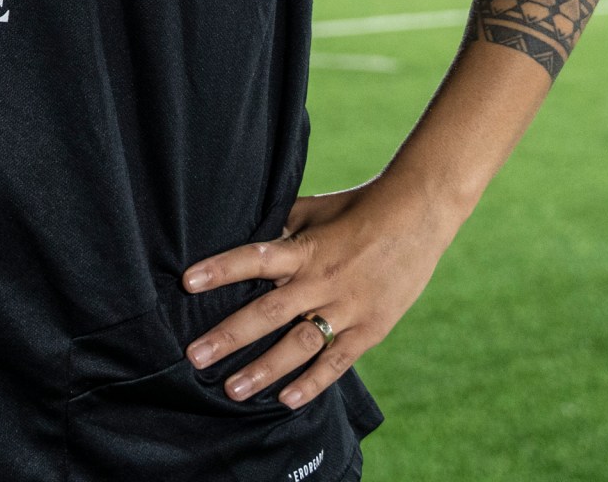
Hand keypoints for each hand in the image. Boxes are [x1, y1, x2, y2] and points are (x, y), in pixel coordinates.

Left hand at [180, 173, 463, 409]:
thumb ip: (281, 227)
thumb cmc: (359, 208)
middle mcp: (322, 280)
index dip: (221, 269)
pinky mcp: (371, 328)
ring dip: (264, 369)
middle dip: (229, 336)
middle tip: (195, 356)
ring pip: (299, 344)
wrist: (420, 214)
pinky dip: (313, 382)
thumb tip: (243, 233)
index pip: (255, 258)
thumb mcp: (314, 209)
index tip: (187, 282)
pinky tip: (286, 400)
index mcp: (306, 249)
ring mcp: (347, 308)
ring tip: (232, 390)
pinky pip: (337, 360)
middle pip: (269, 313)